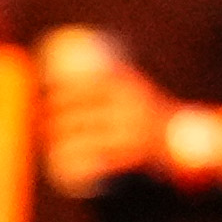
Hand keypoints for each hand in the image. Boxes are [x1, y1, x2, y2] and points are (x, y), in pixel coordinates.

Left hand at [38, 46, 172, 189]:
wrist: (183, 144)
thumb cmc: (152, 115)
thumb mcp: (134, 87)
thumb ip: (110, 76)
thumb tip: (79, 60)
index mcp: (128, 86)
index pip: (83, 84)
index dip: (56, 88)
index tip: (40, 92)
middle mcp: (129, 107)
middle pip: (79, 110)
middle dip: (50, 114)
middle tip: (37, 119)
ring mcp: (132, 134)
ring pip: (84, 135)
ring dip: (57, 138)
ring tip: (44, 139)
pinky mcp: (135, 158)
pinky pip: (99, 159)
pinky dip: (77, 161)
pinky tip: (61, 161)